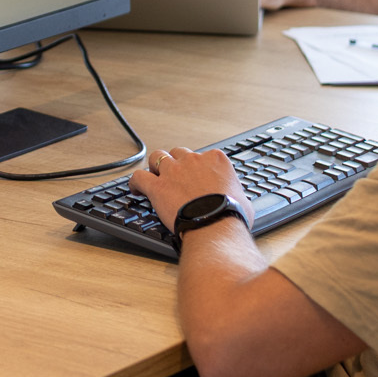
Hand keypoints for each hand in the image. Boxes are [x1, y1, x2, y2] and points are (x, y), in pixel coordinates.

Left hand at [130, 146, 252, 233]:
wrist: (216, 224)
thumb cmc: (231, 215)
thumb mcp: (242, 198)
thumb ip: (234, 192)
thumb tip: (237, 200)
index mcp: (216, 159)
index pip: (203, 156)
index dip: (197, 167)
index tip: (195, 176)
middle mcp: (193, 160)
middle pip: (178, 153)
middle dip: (175, 163)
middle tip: (174, 176)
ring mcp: (174, 171)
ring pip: (157, 157)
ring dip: (155, 166)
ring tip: (154, 176)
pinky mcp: (158, 186)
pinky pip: (139, 177)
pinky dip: (135, 182)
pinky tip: (135, 188)